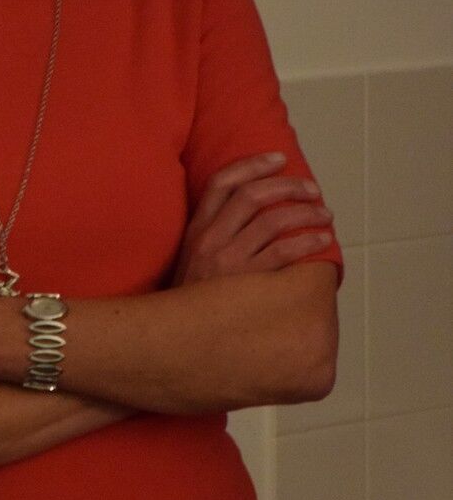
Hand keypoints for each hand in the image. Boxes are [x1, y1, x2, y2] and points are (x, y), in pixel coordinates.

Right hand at [172, 152, 333, 286]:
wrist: (176, 340)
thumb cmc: (193, 302)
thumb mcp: (192, 261)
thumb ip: (214, 237)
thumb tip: (257, 217)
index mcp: (196, 230)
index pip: (222, 183)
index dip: (252, 164)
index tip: (278, 158)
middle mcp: (210, 239)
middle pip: (253, 195)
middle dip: (288, 185)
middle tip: (312, 189)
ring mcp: (227, 260)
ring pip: (273, 220)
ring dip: (305, 211)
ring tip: (324, 214)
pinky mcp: (246, 283)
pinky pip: (283, 252)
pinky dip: (307, 241)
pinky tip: (322, 241)